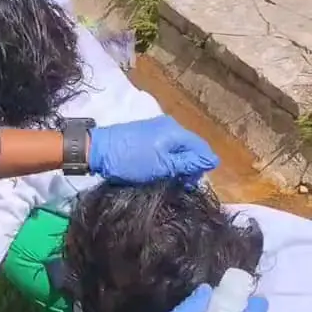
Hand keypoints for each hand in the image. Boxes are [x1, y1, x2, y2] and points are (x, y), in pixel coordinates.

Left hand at [88, 115, 217, 183]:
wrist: (98, 150)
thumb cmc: (131, 161)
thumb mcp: (162, 167)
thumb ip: (188, 164)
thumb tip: (213, 162)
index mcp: (177, 131)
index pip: (202, 148)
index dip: (202, 167)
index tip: (191, 184)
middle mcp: (171, 125)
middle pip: (191, 148)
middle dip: (189, 166)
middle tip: (180, 185)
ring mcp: (157, 128)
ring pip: (178, 148)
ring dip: (177, 164)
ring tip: (169, 179)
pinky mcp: (146, 133)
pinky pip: (165, 146)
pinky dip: (166, 159)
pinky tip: (159, 170)